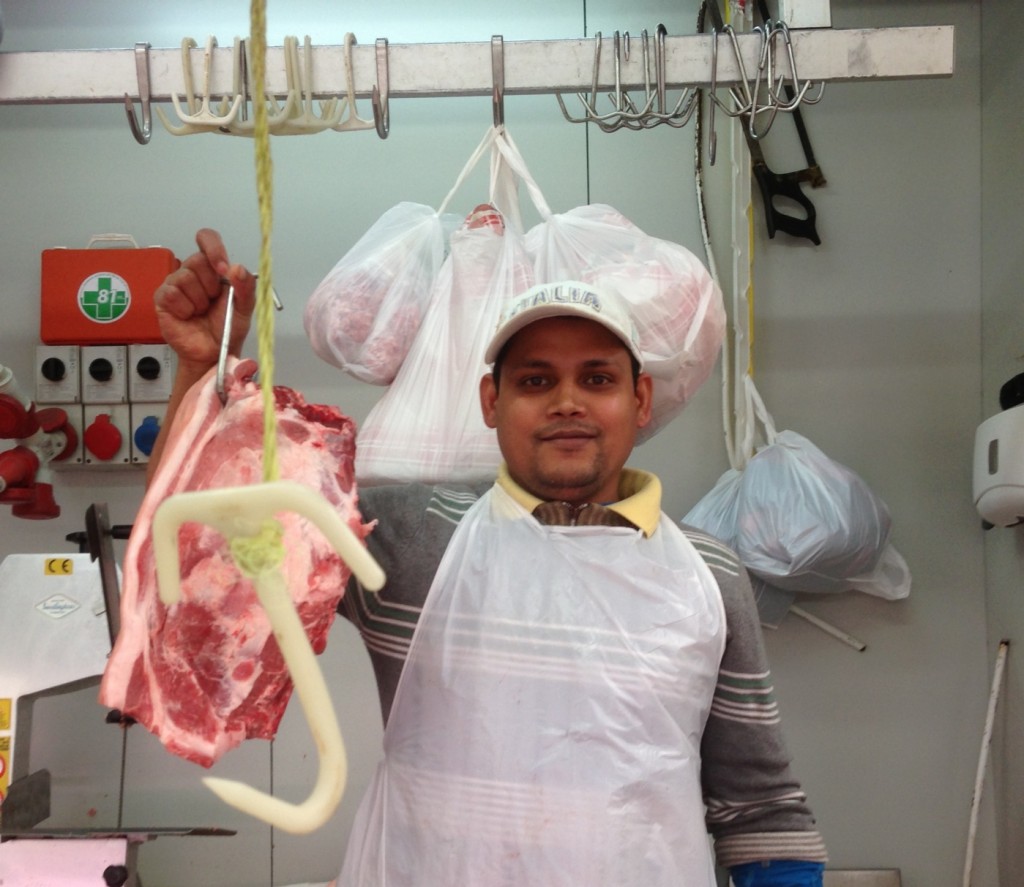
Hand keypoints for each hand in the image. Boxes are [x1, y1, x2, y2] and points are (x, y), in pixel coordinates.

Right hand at [154, 228, 255, 376]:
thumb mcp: (244, 308)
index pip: (207, 239)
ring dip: (198, 301)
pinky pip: (171, 294)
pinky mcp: (163, 298)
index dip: (213, 248)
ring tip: (200, 312)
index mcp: (213, 268)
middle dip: (210, 286)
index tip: (222, 268)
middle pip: (197, 260)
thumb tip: (237, 268)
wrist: (213, 352)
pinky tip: (188, 316)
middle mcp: (193, 272)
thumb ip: (246, 287)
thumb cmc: (227, 329)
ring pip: (185, 278)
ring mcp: (175, 284)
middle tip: (212, 302)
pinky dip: (184, 308)